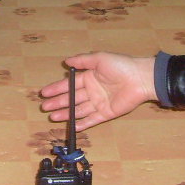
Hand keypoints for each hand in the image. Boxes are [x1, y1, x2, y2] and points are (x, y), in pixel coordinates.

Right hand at [39, 52, 157, 131]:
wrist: (140, 79)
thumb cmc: (120, 66)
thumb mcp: (99, 58)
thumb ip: (82, 60)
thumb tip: (66, 61)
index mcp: (89, 77)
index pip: (69, 84)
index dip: (56, 88)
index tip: (44, 93)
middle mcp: (92, 90)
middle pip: (71, 98)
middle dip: (58, 102)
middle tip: (44, 107)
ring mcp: (99, 103)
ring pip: (79, 110)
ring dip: (66, 113)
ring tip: (53, 116)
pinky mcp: (106, 113)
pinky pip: (92, 119)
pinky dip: (82, 123)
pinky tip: (72, 126)